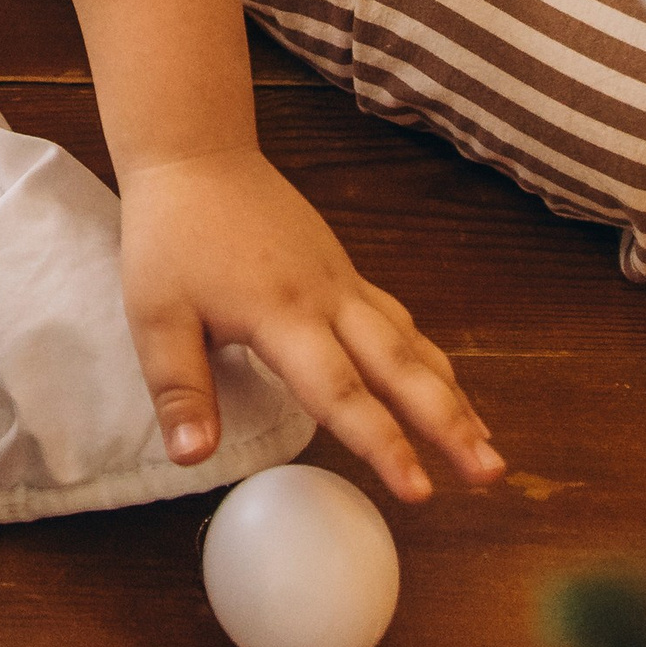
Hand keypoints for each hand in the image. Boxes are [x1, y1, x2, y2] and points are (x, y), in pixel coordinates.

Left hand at [118, 148, 503, 503]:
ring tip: (487, 447)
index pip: (342, 394)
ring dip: (452, 396)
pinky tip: (444, 384)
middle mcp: (328, 300)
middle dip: (449, 426)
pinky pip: (397, 320)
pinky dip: (429, 358)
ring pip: (410, 344)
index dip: (383, 445)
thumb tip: (194, 458)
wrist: (197, 154)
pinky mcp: (343, 271)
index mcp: (283, 316)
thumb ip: (180, 389)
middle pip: (401, 369)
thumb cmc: (172, 236)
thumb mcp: (155, 315)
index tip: (419, 493)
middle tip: (491, 476)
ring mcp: (342, 282)